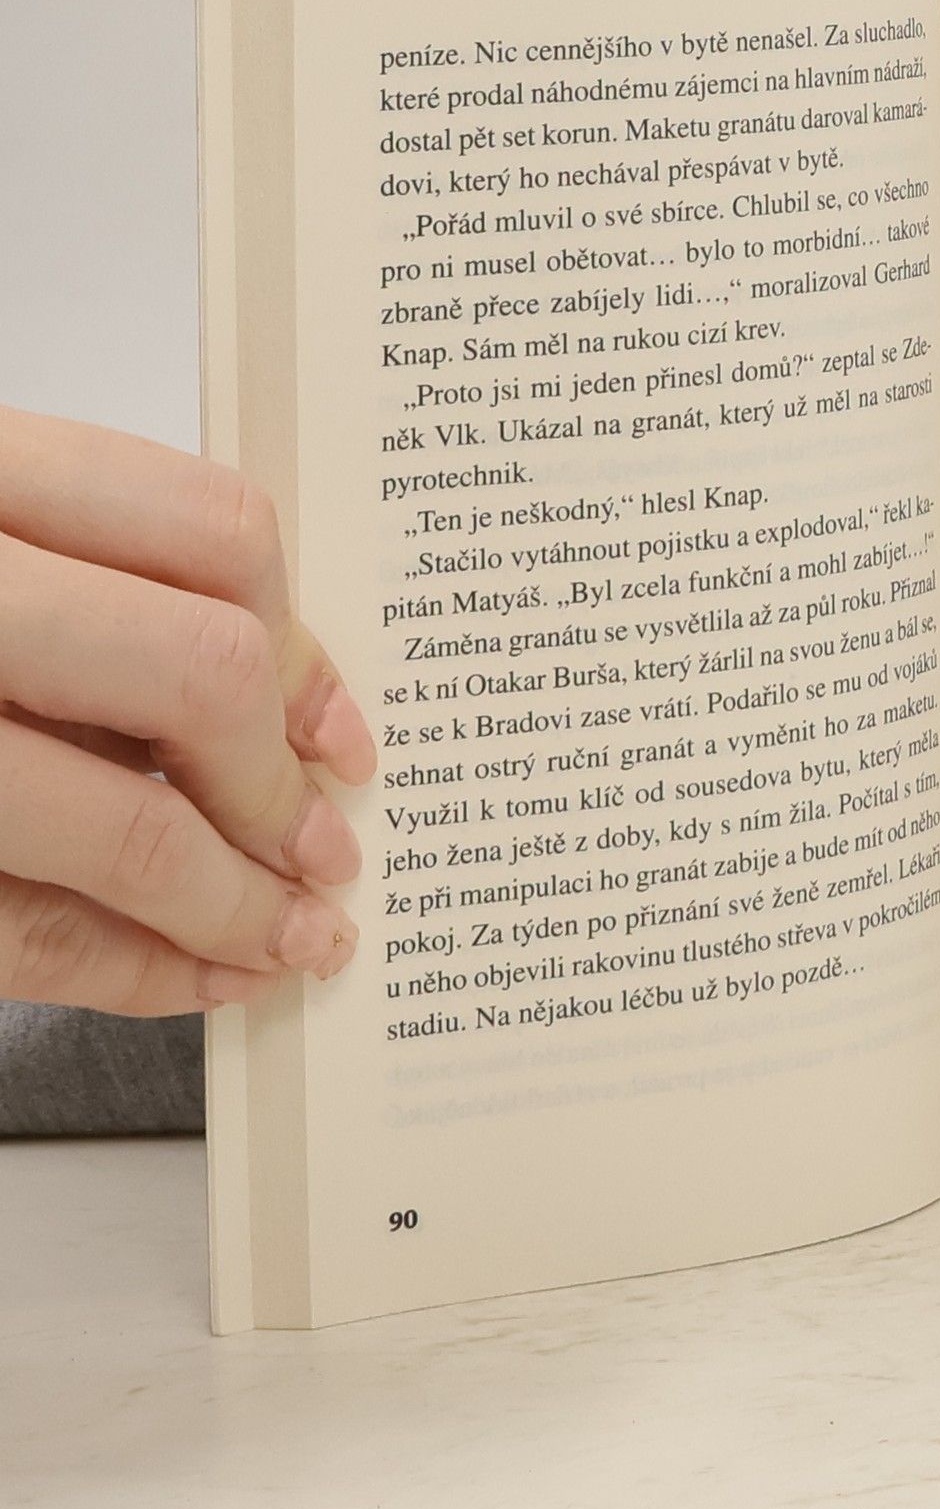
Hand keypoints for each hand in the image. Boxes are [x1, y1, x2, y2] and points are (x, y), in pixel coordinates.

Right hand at [0, 405, 374, 1014]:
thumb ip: (95, 586)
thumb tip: (291, 713)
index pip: (212, 532)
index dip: (304, 647)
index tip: (339, 732)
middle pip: (197, 671)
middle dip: (276, 784)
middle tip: (321, 846)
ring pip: (121, 826)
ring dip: (232, 906)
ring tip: (290, 937)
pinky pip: (22, 934)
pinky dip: (138, 972)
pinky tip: (200, 976)